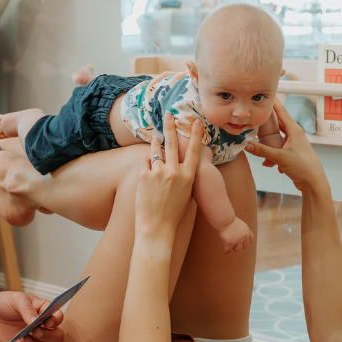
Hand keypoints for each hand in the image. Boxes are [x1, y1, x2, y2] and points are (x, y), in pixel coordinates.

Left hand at [0, 291, 64, 341]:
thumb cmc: (4, 302)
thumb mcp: (17, 299)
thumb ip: (28, 310)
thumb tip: (36, 321)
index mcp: (44, 310)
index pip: (58, 317)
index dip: (56, 321)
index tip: (45, 322)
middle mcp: (42, 326)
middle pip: (58, 336)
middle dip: (48, 336)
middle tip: (34, 331)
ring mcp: (34, 338)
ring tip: (24, 338)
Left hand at [134, 113, 201, 240]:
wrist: (156, 227)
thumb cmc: (173, 213)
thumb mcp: (186, 194)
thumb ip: (185, 176)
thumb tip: (181, 162)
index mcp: (188, 177)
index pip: (194, 150)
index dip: (195, 134)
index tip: (196, 122)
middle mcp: (175, 172)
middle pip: (173, 143)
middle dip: (170, 126)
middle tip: (168, 113)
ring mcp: (159, 173)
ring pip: (157, 150)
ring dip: (156, 143)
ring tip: (156, 138)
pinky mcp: (144, 176)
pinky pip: (145, 162)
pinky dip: (146, 162)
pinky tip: (147, 167)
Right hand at [218, 216, 253, 253]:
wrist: (225, 220)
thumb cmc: (230, 220)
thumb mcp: (240, 224)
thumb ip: (242, 230)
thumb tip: (240, 234)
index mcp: (247, 231)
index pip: (250, 240)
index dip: (247, 242)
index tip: (244, 243)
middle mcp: (244, 237)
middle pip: (245, 246)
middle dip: (240, 246)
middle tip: (235, 244)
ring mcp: (237, 241)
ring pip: (237, 249)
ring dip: (234, 248)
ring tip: (230, 246)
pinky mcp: (230, 243)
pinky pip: (228, 250)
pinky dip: (227, 251)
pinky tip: (225, 250)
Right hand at [244, 98, 324, 193]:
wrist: (313, 182)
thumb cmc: (302, 167)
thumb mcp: (280, 157)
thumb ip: (263, 151)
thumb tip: (247, 145)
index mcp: (294, 130)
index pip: (281, 111)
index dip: (273, 102)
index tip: (266, 93)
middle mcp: (294, 134)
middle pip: (277, 123)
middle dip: (266, 122)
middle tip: (255, 115)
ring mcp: (293, 144)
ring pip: (276, 138)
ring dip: (268, 144)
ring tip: (260, 148)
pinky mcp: (291, 153)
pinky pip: (278, 150)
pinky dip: (272, 155)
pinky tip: (269, 164)